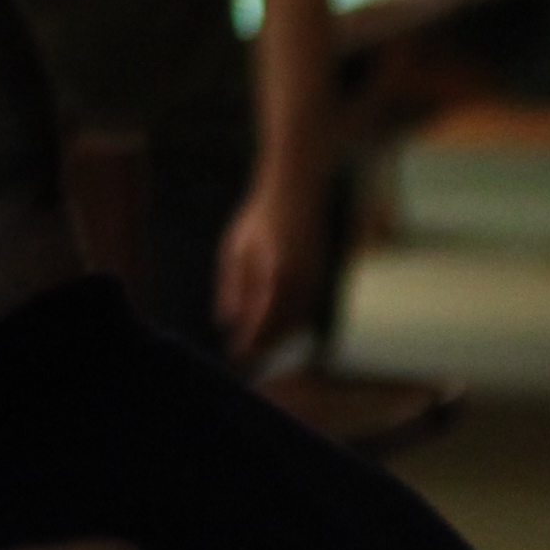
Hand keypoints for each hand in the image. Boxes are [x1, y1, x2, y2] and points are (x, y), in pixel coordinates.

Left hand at [217, 172, 323, 360]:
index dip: (249, 343)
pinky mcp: (324, 278)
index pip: (262, 322)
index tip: (235, 356)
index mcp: (276, 277)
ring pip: (298, 323)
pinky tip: (276, 325)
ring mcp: (317, 282)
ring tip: (256, 346)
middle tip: (243, 357)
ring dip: (278, 338)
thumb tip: (226, 321)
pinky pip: (308, 311)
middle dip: (263, 346)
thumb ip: (232, 286)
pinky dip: (292, 323)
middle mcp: (301, 285)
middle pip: (282, 329)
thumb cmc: (261, 217)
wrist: (298, 192)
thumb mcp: (236, 247)